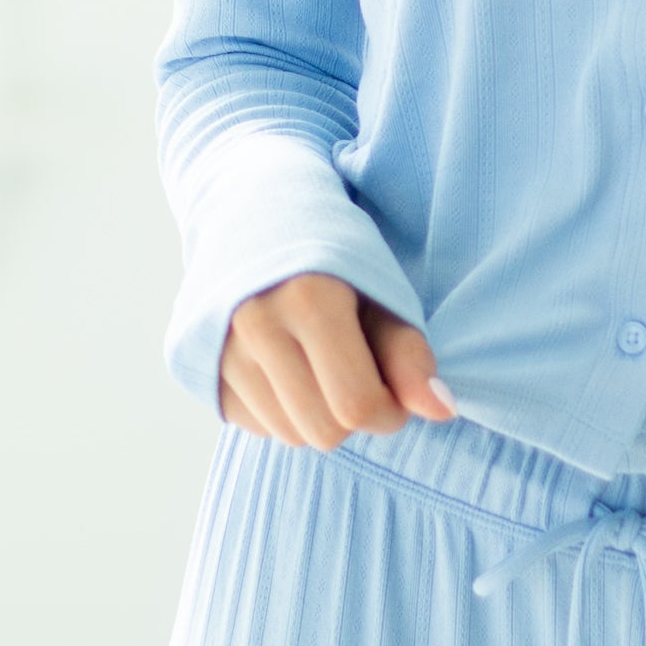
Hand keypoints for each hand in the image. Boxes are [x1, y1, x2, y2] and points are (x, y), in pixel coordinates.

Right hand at [219, 273, 455, 447]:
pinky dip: (282, 409)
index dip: (390, 413)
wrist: (252, 210)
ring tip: (323, 363)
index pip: (357, 406)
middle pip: (323, 431)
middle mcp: (256, 326)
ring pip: (290, 435)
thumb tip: (443, 413)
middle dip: (354, 416)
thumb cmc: (333, 251)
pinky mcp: (201, 368)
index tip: (397, 392)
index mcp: (309, 299)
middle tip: (361, 372)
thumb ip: (409, 353)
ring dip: (318, 415)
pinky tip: (287, 365)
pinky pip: (258, 425)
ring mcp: (221, 349)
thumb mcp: (382, 289)